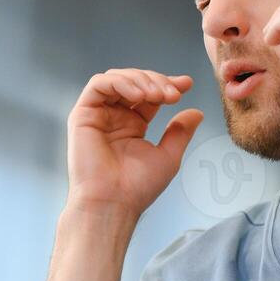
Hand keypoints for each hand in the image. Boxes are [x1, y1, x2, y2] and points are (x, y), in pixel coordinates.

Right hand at [66, 68, 202, 217]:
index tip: (187, 84)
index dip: (167, 83)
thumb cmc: (137, 187)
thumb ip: (180, 132)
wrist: (113, 202)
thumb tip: (197, 112)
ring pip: (117, 78)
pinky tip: (139, 94)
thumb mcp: (168, 156)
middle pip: (134, 81)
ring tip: (158, 95)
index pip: (149, 93)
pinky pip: (99, 84)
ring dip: (140, 80)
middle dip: (156, 81)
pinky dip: (121, 82)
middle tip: (173, 95)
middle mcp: (114, 117)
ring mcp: (98, 114)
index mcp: (132, 125)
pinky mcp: (82, 114)